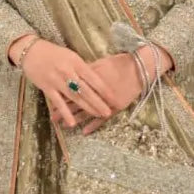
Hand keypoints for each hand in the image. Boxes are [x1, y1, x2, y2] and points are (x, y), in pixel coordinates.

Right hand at [12, 37, 114, 128]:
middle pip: (86, 90)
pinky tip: (72, 123)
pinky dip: (65, 113)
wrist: (31, 51)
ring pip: (75, 97)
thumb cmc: (53, 53)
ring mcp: (57, 81)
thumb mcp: (71, 57)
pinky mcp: (47, 88)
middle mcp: (68, 72)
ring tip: (98, 115)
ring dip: (87, 107)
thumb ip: (82, 68)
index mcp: (76, 63)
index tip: (114, 98)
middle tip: (109, 112)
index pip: (94, 78)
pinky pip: (58, 102)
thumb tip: (97, 79)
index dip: (105, 90)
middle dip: (99, 102)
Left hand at [55, 44, 173, 132]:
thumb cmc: (121, 62)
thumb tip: (72, 76)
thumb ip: (86, 71)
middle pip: (78, 102)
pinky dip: (94, 125)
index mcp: (92, 78)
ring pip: (88, 112)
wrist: (141, 68)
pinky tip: (84, 131)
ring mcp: (107, 101)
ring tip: (64, 125)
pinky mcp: (117, 107)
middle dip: (64, 109)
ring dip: (75, 119)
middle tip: (53, 116)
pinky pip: (103, 119)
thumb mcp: (101, 63)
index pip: (73, 88)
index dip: (62, 94)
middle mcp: (98, 92)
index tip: (51, 99)